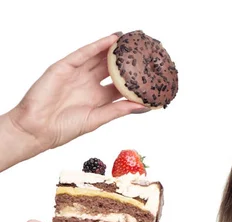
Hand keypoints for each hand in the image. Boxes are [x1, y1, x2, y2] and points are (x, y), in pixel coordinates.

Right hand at [7, 32, 147, 150]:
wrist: (38, 129)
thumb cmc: (65, 128)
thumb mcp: (98, 119)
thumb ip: (119, 110)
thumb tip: (144, 107)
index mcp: (99, 98)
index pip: (120, 85)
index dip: (134, 79)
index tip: (150, 74)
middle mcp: (89, 84)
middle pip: (111, 69)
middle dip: (125, 61)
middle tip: (142, 52)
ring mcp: (77, 74)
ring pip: (98, 58)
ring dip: (113, 49)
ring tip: (130, 40)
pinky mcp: (64, 67)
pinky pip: (83, 54)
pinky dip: (96, 46)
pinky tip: (110, 40)